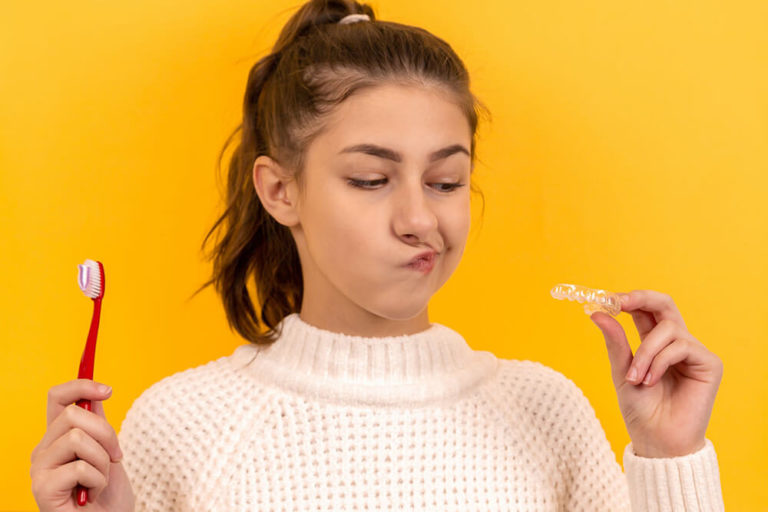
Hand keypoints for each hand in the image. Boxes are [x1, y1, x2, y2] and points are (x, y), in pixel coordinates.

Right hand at [31, 379, 134, 511]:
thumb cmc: (107, 494)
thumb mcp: (107, 450)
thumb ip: (97, 423)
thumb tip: (96, 391)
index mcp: (57, 437)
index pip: (57, 397)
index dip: (81, 386)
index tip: (107, 391)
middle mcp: (42, 450)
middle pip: (74, 414)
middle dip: (106, 433)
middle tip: (115, 456)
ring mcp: (39, 469)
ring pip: (77, 438)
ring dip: (102, 460)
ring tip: (100, 479)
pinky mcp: (42, 489)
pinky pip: (79, 467)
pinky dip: (98, 480)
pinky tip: (92, 494)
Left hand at [590, 289, 722, 457]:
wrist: (656, 440)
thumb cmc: (640, 410)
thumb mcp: (621, 371)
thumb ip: (615, 342)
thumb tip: (598, 313)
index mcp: (653, 342)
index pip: (645, 309)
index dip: (629, 299)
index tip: (607, 298)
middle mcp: (675, 343)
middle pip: (664, 304)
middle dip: (641, 298)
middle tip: (619, 302)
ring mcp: (693, 352)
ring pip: (668, 328)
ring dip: (646, 352)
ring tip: (636, 379)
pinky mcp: (709, 363)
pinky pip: (681, 346)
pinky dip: (660, 361)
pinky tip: (651, 381)